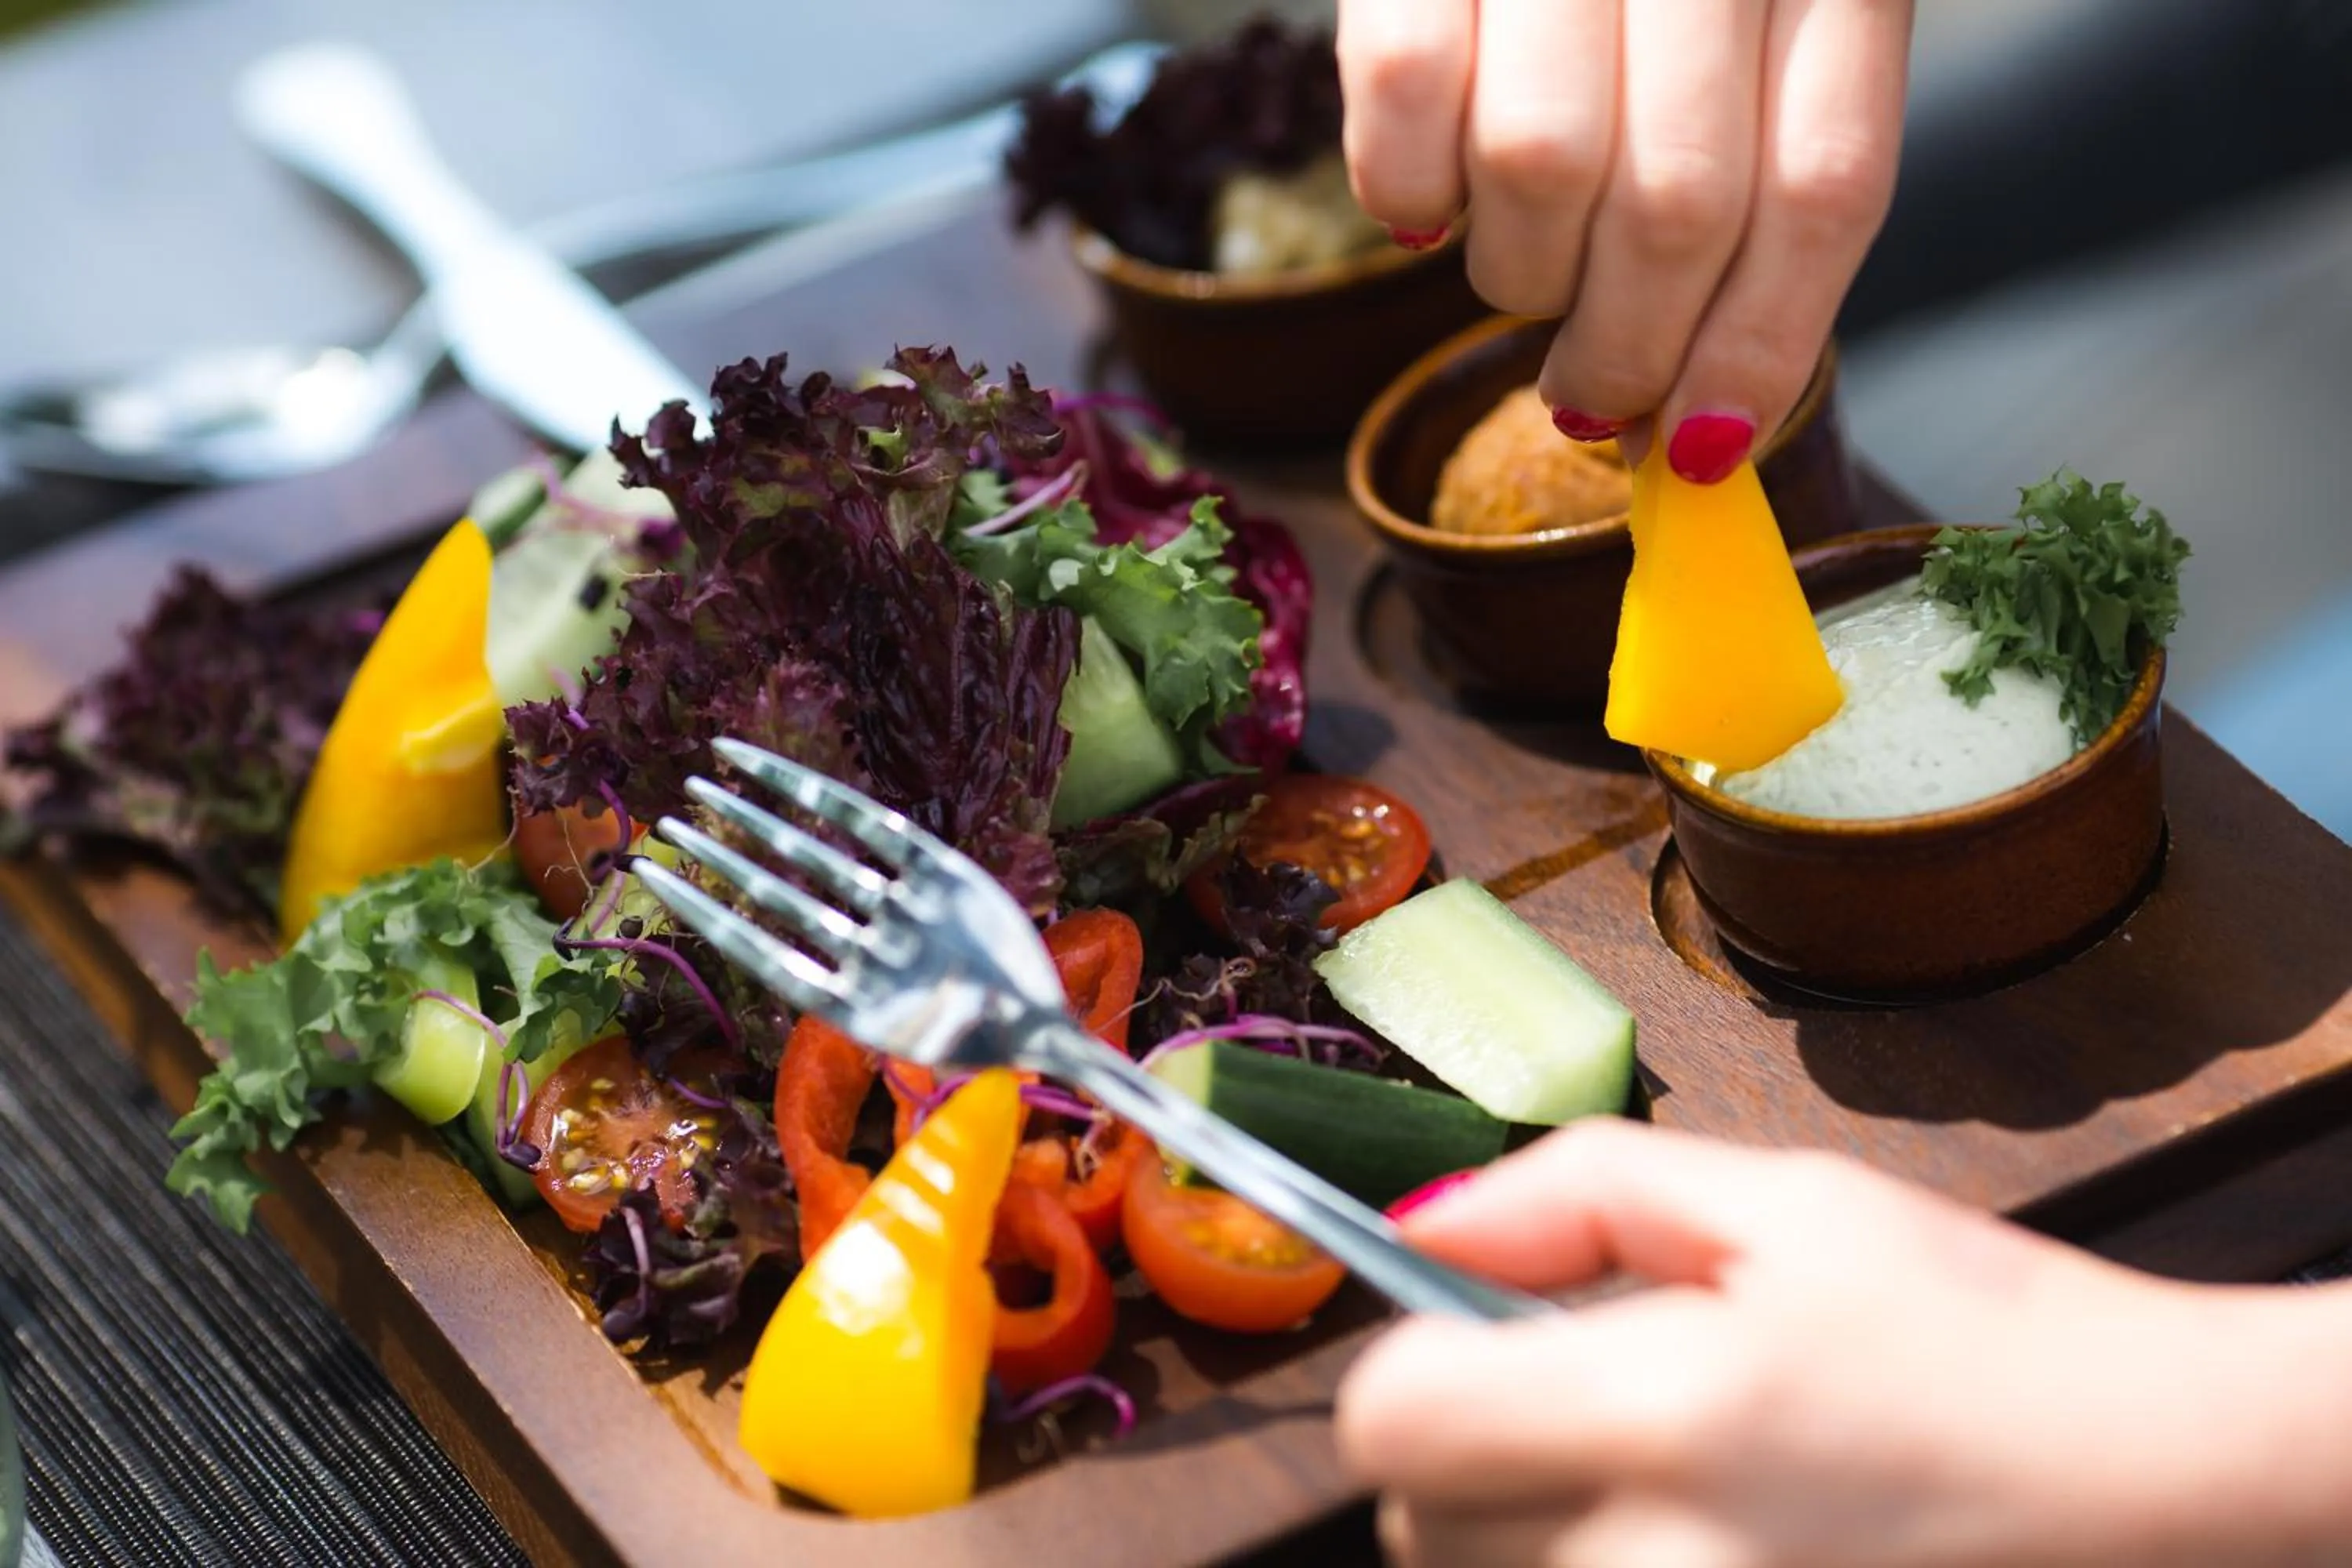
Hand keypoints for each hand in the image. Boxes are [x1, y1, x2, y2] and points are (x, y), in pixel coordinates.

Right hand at [1336, 0, 1913, 481]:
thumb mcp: (1761, 29)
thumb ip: (1761, 186)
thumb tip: (1702, 422)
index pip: (1825, 189)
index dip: (1763, 348)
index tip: (1704, 447)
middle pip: (1682, 208)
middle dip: (1629, 350)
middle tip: (1593, 390)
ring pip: (1542, 170)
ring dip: (1520, 278)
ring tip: (1519, 271)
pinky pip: (1403, 101)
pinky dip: (1405, 191)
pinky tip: (1426, 202)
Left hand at [1336, 1119, 2351, 1566]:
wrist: (2162, 1486)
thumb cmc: (1989, 1333)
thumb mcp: (1791, 1206)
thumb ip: (1578, 1194)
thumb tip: (1423, 1218)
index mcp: (1678, 1415)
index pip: (1395, 1420)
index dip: (1414, 1365)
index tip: (1481, 1338)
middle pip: (1419, 1523)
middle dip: (1473, 1448)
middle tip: (1598, 1403)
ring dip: (1529, 1531)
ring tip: (1664, 1478)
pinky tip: (1693, 1537)